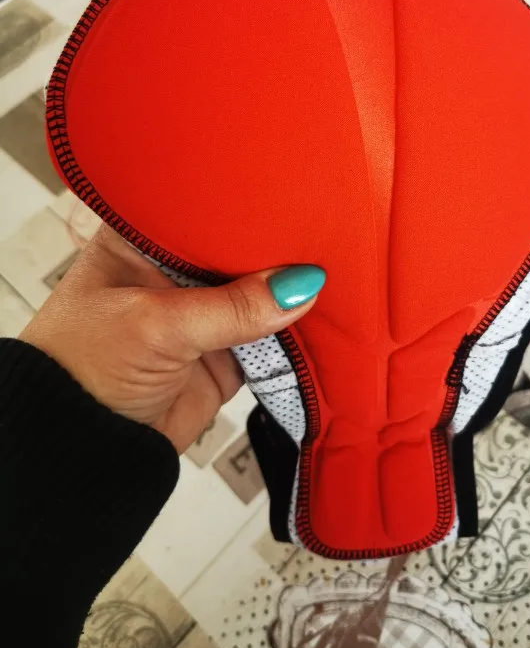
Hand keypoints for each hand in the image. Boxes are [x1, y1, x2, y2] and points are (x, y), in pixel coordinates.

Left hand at [19, 224, 324, 452]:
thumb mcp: (157, 326)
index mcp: (143, 239)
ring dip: (287, 292)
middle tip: (318, 235)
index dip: (244, 206)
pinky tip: (320, 313)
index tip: (290, 198)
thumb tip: (300, 286)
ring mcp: (201, 312)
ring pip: (258, 294)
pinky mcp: (222, 353)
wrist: (81, 449)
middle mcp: (174, 270)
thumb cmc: (83, 369)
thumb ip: (231, 308)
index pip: (204, 209)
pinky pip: (268, 338)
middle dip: (275, 250)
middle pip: (238, 250)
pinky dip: (291, 333)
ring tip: (329, 271)